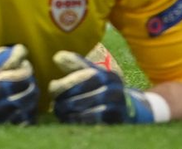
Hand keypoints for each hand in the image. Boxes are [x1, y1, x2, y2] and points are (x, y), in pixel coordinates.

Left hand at [49, 50, 163, 123]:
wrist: (129, 110)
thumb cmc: (101, 88)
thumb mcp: (92, 73)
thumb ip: (75, 64)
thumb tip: (56, 57)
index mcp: (109, 76)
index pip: (88, 76)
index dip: (69, 82)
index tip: (52, 86)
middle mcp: (117, 91)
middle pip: (90, 94)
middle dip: (68, 99)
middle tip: (55, 103)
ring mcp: (120, 109)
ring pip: (94, 110)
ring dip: (73, 112)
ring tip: (59, 112)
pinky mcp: (118, 124)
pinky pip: (99, 123)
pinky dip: (82, 122)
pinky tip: (70, 120)